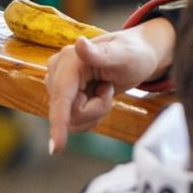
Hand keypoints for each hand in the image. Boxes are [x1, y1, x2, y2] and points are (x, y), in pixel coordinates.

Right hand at [45, 19, 174, 153]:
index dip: (58, 123)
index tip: (56, 149)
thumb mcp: (124, 54)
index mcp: (69, 60)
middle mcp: (57, 71)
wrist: (136, 55)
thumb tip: (79, 43)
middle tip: (110, 88)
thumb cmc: (134, 53)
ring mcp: (58, 85)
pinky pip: (73, 119)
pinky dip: (92, 114)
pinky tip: (99, 97)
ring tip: (106, 89)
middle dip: (96, 109)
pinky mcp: (63, 95)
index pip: (61, 98)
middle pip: (68, 114)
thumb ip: (101, 54)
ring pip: (71, 119)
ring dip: (95, 111)